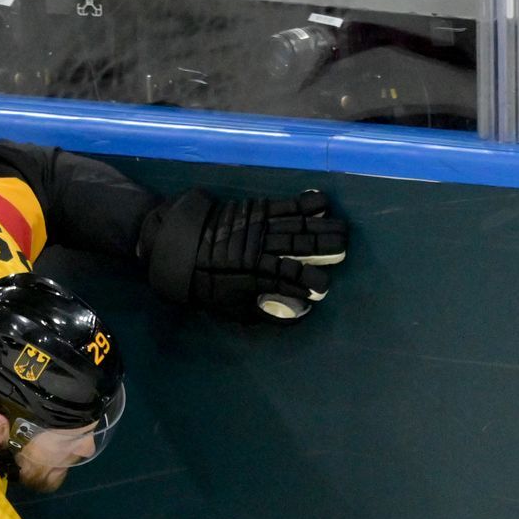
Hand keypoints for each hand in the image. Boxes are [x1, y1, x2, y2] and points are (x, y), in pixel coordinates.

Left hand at [143, 189, 348, 320]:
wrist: (174, 245)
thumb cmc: (199, 281)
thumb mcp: (225, 306)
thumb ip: (258, 311)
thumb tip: (292, 315)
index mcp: (254, 274)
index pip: (289, 278)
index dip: (308, 282)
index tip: (323, 287)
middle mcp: (261, 249)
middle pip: (300, 247)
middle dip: (325, 248)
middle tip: (345, 249)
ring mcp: (259, 227)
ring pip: (297, 226)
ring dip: (323, 227)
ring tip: (344, 229)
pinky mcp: (254, 209)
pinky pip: (284, 205)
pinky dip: (304, 202)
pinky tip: (323, 202)